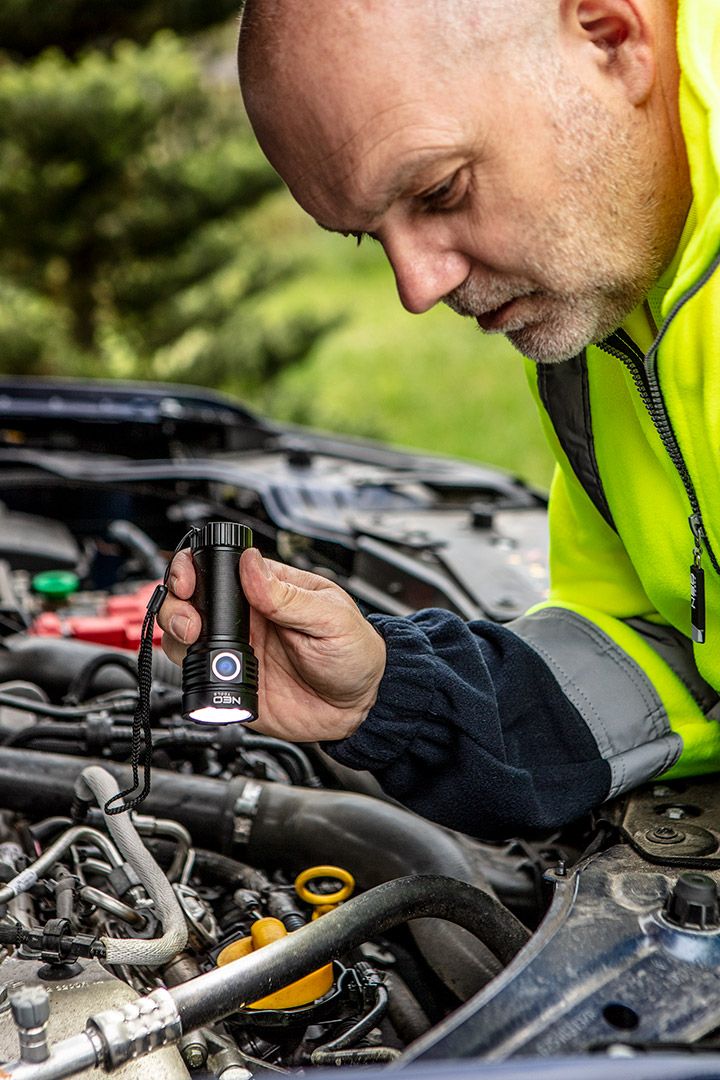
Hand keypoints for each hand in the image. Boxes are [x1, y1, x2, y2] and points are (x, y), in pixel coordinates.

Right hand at [158, 547, 386, 742]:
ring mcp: (237, 650)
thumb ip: (289, 596)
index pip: (220, 567)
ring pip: (184, 634)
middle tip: (190, 619)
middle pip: (192, 599)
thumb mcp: (330, 618)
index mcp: (269, 590)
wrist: (360, 708)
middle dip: (177, 602)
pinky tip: (207, 672)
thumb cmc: (355, 654)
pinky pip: (197, 675)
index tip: (190, 580)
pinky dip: (189, 672)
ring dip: (175, 632)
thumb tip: (252, 564)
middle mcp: (247, 618)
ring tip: (192, 639)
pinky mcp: (233, 682)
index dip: (195, 567)